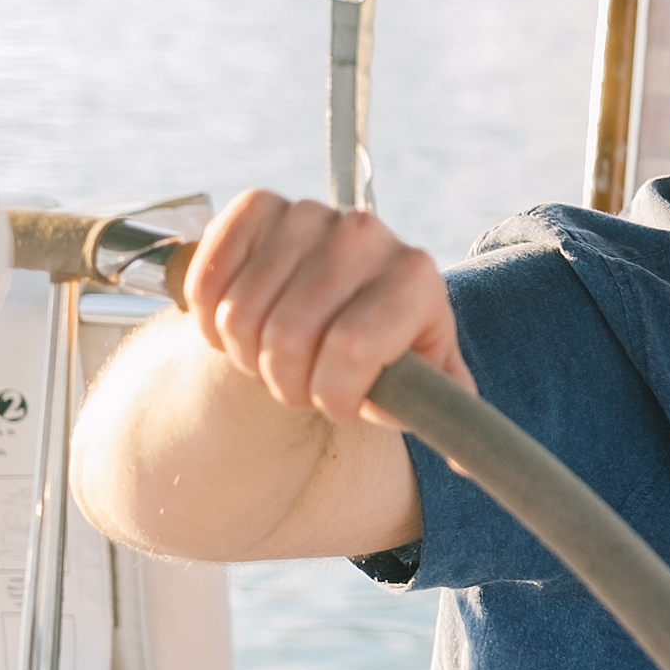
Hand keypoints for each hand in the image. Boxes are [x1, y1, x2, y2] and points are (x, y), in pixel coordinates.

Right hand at [185, 190, 473, 425]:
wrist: (341, 301)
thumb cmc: (383, 352)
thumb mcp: (419, 381)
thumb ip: (438, 412)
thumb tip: (460, 463)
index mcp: (415, 276)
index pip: (352, 348)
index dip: (332, 393)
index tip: (337, 405)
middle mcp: (366, 234)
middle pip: (288, 336)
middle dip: (285, 383)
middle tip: (298, 385)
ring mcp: (310, 214)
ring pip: (241, 314)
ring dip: (244, 354)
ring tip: (270, 357)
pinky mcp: (258, 206)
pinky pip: (209, 275)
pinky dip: (209, 316)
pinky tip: (235, 324)